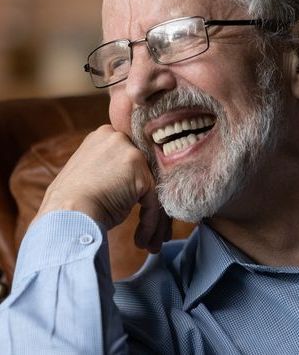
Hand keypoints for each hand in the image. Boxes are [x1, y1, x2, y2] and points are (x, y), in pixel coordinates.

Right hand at [33, 125, 170, 252]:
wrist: (65, 215)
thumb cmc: (70, 203)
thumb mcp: (89, 173)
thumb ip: (109, 169)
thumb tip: (124, 183)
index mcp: (104, 136)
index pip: (130, 158)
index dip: (135, 184)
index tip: (137, 206)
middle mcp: (119, 138)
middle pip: (145, 171)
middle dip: (149, 201)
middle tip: (151, 227)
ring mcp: (131, 154)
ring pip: (152, 188)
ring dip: (153, 219)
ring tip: (150, 242)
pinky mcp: (141, 175)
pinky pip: (153, 202)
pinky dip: (150, 224)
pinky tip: (141, 240)